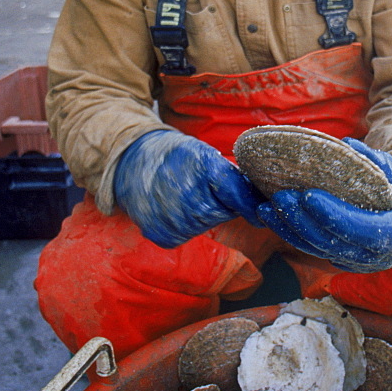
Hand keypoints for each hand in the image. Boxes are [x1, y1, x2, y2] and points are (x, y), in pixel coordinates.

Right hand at [113, 130, 264, 247]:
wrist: (131, 162)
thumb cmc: (175, 156)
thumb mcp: (205, 153)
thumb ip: (233, 176)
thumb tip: (260, 201)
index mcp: (206, 171)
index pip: (242, 197)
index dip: (252, 203)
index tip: (260, 209)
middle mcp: (192, 201)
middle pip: (225, 212)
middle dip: (221, 202)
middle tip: (203, 187)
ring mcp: (176, 222)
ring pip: (206, 224)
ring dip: (202, 213)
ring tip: (184, 194)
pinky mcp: (164, 237)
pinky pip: (186, 234)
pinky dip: (184, 223)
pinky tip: (173, 207)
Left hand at [254, 139, 391, 272]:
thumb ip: (376, 161)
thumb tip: (347, 145)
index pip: (358, 229)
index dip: (332, 214)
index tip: (308, 195)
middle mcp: (374, 257)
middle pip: (331, 243)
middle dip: (301, 221)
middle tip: (279, 198)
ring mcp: (357, 263)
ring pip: (317, 250)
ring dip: (289, 230)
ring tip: (267, 208)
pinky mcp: (342, 261)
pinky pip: (314, 249)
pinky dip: (292, 234)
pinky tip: (273, 218)